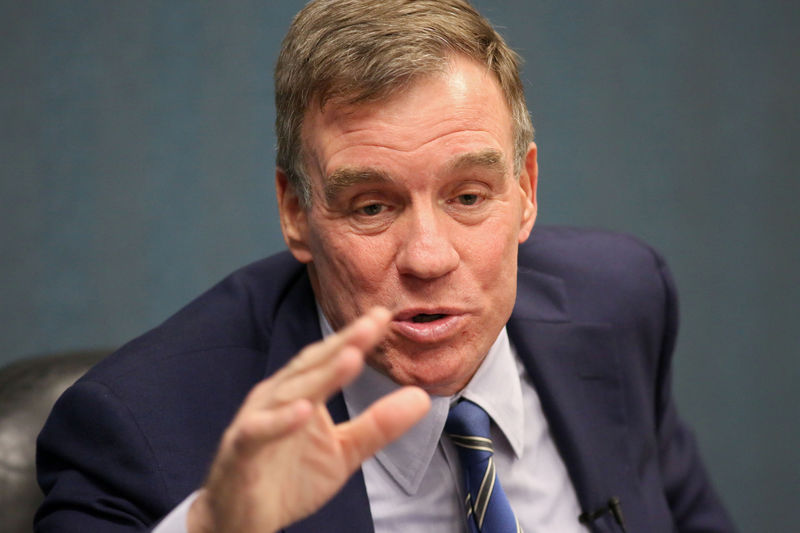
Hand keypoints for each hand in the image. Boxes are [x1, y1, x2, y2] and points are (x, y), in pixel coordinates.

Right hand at [187, 307, 430, 532]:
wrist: (242, 519)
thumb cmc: (290, 477)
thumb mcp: (345, 451)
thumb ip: (379, 424)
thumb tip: (423, 398)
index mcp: (301, 392)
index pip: (330, 358)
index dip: (355, 338)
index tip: (384, 315)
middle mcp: (277, 398)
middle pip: (311, 366)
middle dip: (342, 343)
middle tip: (373, 323)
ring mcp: (256, 421)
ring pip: (289, 392)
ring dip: (320, 375)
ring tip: (351, 357)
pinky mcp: (240, 451)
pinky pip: (258, 432)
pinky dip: (280, 421)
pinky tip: (304, 410)